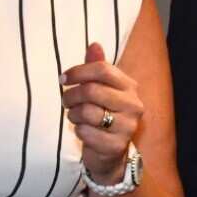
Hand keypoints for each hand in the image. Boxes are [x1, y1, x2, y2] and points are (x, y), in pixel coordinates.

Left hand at [62, 42, 142, 183]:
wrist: (111, 152)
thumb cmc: (104, 114)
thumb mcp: (102, 89)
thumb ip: (98, 67)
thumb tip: (94, 44)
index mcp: (129, 87)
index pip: (102, 69)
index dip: (78, 71)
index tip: (63, 79)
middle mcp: (133, 105)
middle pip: (92, 90)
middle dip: (71, 95)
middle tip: (66, 101)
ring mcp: (127, 127)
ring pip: (86, 112)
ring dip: (72, 114)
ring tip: (74, 116)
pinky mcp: (116, 146)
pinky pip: (85, 132)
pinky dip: (78, 131)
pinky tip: (83, 131)